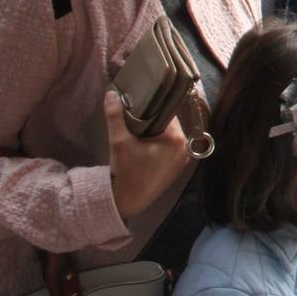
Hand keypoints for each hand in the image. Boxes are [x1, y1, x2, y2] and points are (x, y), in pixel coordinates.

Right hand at [105, 90, 190, 220]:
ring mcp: (183, 159)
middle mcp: (185, 148)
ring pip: (169, 137)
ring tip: (138, 131)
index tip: (140, 105)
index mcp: (177, 139)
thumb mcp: (118, 141)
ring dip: (156, 133)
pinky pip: (170, 149)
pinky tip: (145, 146)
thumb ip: (115, 116)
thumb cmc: (126, 171)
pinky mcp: (177, 168)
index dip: (152, 108)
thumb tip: (111, 94)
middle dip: (153, 121)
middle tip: (135, 119)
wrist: (128, 201)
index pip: (167, 113)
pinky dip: (159, 145)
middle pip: (169, 125)